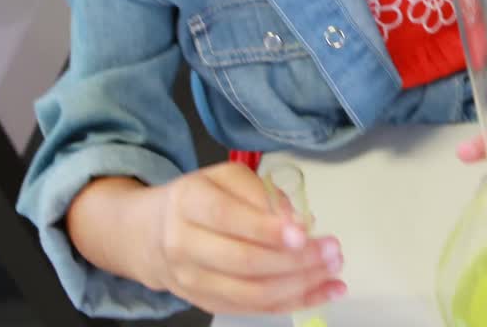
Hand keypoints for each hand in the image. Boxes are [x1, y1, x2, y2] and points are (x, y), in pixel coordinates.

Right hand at [136, 163, 344, 314]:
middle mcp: (184, 244)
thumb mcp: (227, 179)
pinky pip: (253, 308)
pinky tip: (324, 291)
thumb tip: (296, 221)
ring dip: (300, 285)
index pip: (228, 218)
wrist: (152, 234)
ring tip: (334, 272)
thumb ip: (261, 194)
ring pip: (251, 292)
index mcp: (188, 202)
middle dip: (296, 261)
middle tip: (332, 251)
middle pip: (244, 261)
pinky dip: (294, 302)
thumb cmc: (201, 199)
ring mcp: (191, 280)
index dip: (266, 229)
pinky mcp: (205, 302)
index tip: (303, 233)